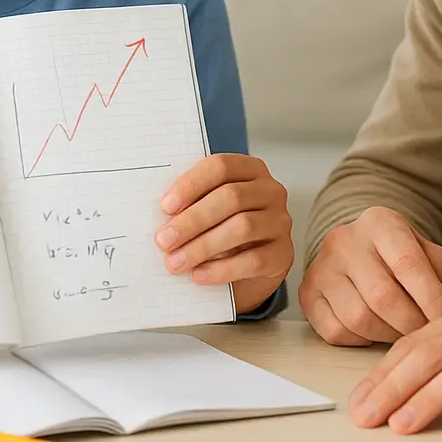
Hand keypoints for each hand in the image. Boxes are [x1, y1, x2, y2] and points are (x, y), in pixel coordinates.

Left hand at [156, 154, 292, 312]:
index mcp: (249, 170)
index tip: (165, 206)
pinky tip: (199, 275)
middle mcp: (270, 191)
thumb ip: (191, 204)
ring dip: (203, 246)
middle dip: (193, 220)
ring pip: (243, 227)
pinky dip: (222, 269)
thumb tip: (159, 215)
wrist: (248, 267)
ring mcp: (280, 222)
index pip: (221, 167)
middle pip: (231, 197)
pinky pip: (253, 260)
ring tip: (176, 262)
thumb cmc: (222, 229)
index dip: (191, 184)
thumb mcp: (209, 209)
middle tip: (164, 240)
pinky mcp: (282, 254)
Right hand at [299, 206, 441, 345]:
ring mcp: (321, 268)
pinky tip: (375, 330)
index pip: (408, 264)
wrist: (359, 249)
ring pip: (359, 318)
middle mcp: (344, 240)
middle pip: (382, 297)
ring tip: (403, 332)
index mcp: (379, 223)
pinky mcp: (307, 295)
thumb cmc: (398, 256)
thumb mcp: (428, 253)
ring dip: (388, 335)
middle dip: (412, 324)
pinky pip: (336, 331)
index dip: (433, 299)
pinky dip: (361, 340)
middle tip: (427, 334)